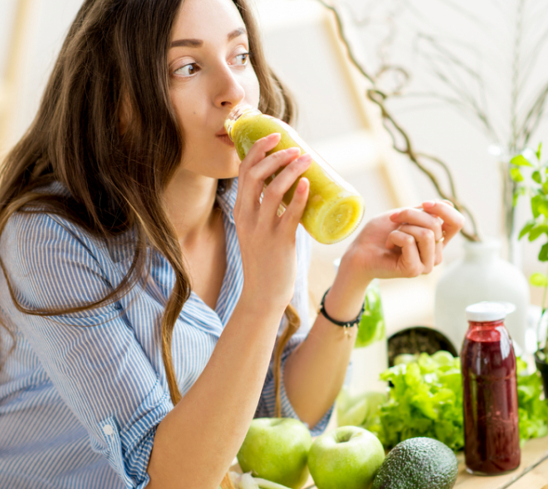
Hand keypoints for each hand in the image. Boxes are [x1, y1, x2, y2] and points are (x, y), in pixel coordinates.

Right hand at [233, 133, 311, 307]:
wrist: (263, 293)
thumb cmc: (267, 259)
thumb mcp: (258, 229)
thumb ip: (271, 210)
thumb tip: (295, 187)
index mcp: (241, 210)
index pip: (244, 171)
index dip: (258, 149)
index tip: (275, 136)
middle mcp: (247, 217)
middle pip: (255, 175)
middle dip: (274, 156)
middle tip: (295, 147)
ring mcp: (262, 230)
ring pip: (272, 191)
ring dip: (290, 170)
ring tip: (306, 160)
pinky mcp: (279, 242)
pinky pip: (288, 215)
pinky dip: (298, 197)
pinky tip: (307, 184)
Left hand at [340, 200, 464, 284]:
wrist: (359, 251)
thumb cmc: (379, 234)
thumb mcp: (404, 216)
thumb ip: (425, 213)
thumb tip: (448, 204)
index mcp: (437, 240)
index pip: (456, 223)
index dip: (444, 210)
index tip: (425, 203)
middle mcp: (435, 254)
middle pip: (436, 223)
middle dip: (410, 215)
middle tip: (393, 220)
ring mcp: (426, 264)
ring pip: (426, 233)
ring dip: (402, 227)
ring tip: (392, 236)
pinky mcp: (414, 270)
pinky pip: (410, 241)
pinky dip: (395, 236)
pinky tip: (388, 246)